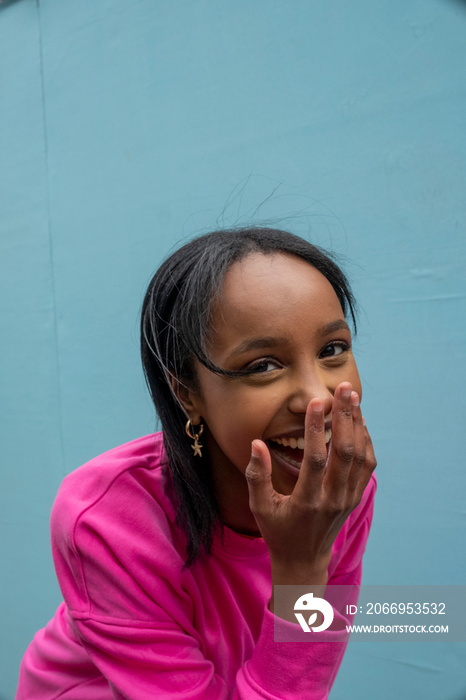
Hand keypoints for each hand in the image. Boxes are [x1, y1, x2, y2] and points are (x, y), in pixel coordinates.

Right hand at [245, 382, 376, 587]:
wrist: (304, 559)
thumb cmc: (278, 531)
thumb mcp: (260, 507)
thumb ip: (257, 475)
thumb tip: (257, 443)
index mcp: (307, 501)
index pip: (316, 459)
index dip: (316, 429)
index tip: (315, 402)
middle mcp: (333, 499)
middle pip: (346, 452)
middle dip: (346, 417)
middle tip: (344, 389)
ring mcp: (348, 498)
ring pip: (361, 456)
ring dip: (358, 424)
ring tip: (353, 398)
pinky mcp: (355, 496)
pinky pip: (367, 465)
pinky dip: (365, 440)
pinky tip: (359, 421)